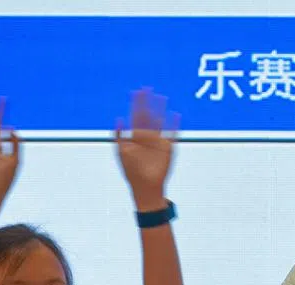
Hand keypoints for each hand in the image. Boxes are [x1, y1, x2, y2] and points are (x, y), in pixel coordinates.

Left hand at [115, 88, 178, 208]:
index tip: (137, 91)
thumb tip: (118, 119)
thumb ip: (119, 137)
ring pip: (160, 121)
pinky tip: (175, 114)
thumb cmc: (131, 172)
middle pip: (147, 115)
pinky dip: (174, 125)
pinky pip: (172, 134)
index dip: (136, 104)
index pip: (136, 116)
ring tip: (161, 97)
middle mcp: (147, 136)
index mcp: (135, 136)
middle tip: (147, 88)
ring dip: (160, 109)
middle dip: (147, 102)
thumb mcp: (122, 153)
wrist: (145, 187)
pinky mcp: (168, 148)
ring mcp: (158, 141)